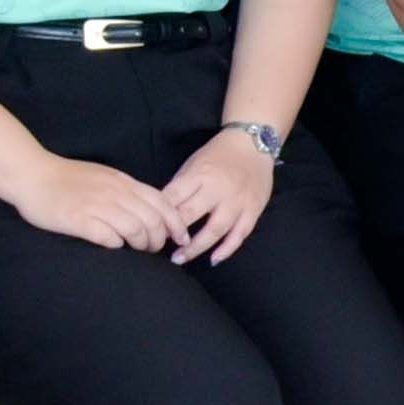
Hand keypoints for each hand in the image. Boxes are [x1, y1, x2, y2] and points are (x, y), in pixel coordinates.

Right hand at [7, 149, 185, 252]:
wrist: (31, 175)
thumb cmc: (66, 178)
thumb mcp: (104, 177)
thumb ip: (125, 190)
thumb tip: (147, 210)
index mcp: (122, 181)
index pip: (161, 202)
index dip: (175, 223)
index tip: (180, 237)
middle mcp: (114, 192)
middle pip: (152, 219)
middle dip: (160, 239)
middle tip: (154, 249)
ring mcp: (97, 206)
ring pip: (135, 229)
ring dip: (141, 244)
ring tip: (139, 251)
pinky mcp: (80, 221)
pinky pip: (109, 237)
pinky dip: (118, 245)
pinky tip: (115, 247)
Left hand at [156, 128, 281, 262]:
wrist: (253, 145)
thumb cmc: (218, 155)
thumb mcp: (193, 163)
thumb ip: (180, 186)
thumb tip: (162, 212)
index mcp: (200, 173)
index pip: (174, 197)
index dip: (160, 215)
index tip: (150, 227)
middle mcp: (219, 188)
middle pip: (191, 214)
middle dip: (173, 233)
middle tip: (159, 245)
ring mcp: (237, 201)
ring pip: (215, 230)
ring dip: (195, 247)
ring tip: (179, 258)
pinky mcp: (253, 210)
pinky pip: (239, 234)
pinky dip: (226, 249)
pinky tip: (213, 260)